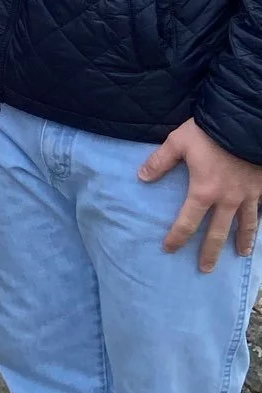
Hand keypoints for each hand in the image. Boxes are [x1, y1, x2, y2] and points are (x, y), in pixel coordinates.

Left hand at [139, 118, 261, 272]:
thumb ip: (160, 161)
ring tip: (241, 254)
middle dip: (210, 252)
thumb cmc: (210, 131)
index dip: (177, 238)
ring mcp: (249, 195)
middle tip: (206, 269)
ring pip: (247, 225)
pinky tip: (259, 227)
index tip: (169, 249)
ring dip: (243, 241)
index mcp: (204, 191)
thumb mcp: (178, 141)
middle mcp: (228, 200)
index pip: (187, 222)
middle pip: (217, 233)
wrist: (246, 123)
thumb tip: (141, 177)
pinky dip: (260, 220)